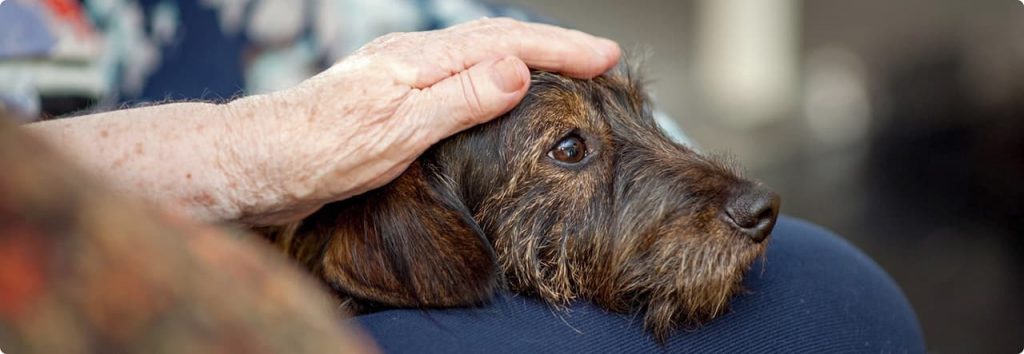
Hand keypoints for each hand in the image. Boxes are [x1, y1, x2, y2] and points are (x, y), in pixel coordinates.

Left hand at [224, 18, 619, 224]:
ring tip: (558, 64)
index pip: (508, 45)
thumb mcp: (400, 129)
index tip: (606, 56)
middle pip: (495, 39)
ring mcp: (396, 76)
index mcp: (420, 60)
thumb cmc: (319, 151)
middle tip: (599, 56)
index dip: (561, 50)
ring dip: (523, 55)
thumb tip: (521, 69)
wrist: (254, 164)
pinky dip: (490, 75)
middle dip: (552, 46)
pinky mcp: (385, 98)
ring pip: (474, 54)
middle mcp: (410, 59)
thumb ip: (461, 98)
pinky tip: (489, 90)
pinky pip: (454, 75)